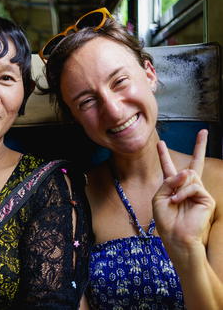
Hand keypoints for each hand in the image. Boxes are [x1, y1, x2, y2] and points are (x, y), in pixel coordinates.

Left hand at [153, 130, 215, 247]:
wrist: (176, 236)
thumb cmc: (166, 220)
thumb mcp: (159, 198)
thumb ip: (169, 182)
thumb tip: (187, 172)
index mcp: (173, 187)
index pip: (169, 168)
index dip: (164, 155)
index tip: (161, 143)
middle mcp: (187, 187)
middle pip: (194, 163)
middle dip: (200, 146)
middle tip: (203, 131)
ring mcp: (198, 192)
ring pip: (189, 175)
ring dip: (179, 186)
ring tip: (175, 199)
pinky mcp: (206, 198)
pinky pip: (194, 186)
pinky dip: (184, 193)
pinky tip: (179, 201)